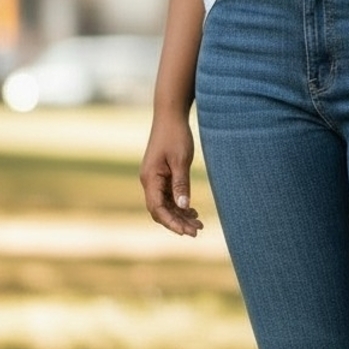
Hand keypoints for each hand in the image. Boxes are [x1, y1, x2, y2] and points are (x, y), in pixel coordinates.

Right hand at [140, 113, 203, 238]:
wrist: (170, 116)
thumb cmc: (175, 135)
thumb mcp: (181, 160)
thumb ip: (181, 184)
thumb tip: (182, 207)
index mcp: (150, 179)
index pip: (157, 209)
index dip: (171, 222)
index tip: (187, 232)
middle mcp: (149, 181)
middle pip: (161, 210)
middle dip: (177, 222)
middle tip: (197, 231)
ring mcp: (155, 179)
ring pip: (165, 205)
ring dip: (180, 215)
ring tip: (199, 224)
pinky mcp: (161, 175)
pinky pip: (168, 196)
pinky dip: (179, 205)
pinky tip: (192, 211)